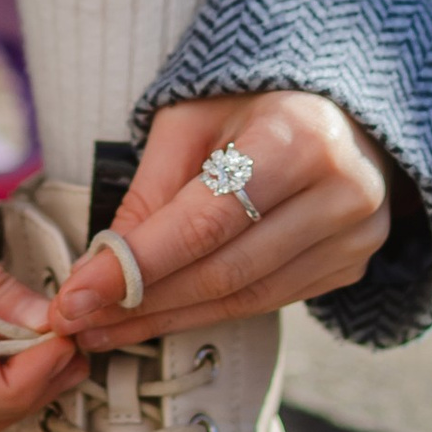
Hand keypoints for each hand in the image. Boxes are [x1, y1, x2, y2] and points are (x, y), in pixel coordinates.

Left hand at [51, 91, 390, 347]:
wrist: (339, 111)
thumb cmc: (253, 103)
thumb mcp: (191, 118)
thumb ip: (151, 189)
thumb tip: (102, 267)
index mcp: (300, 138)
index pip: (206, 221)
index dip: (138, 264)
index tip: (77, 295)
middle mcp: (340, 194)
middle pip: (225, 270)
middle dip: (143, 301)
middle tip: (80, 320)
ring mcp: (354, 238)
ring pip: (246, 298)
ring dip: (169, 319)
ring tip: (107, 328)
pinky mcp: (351, 267)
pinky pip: (268, 302)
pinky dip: (209, 313)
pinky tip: (162, 316)